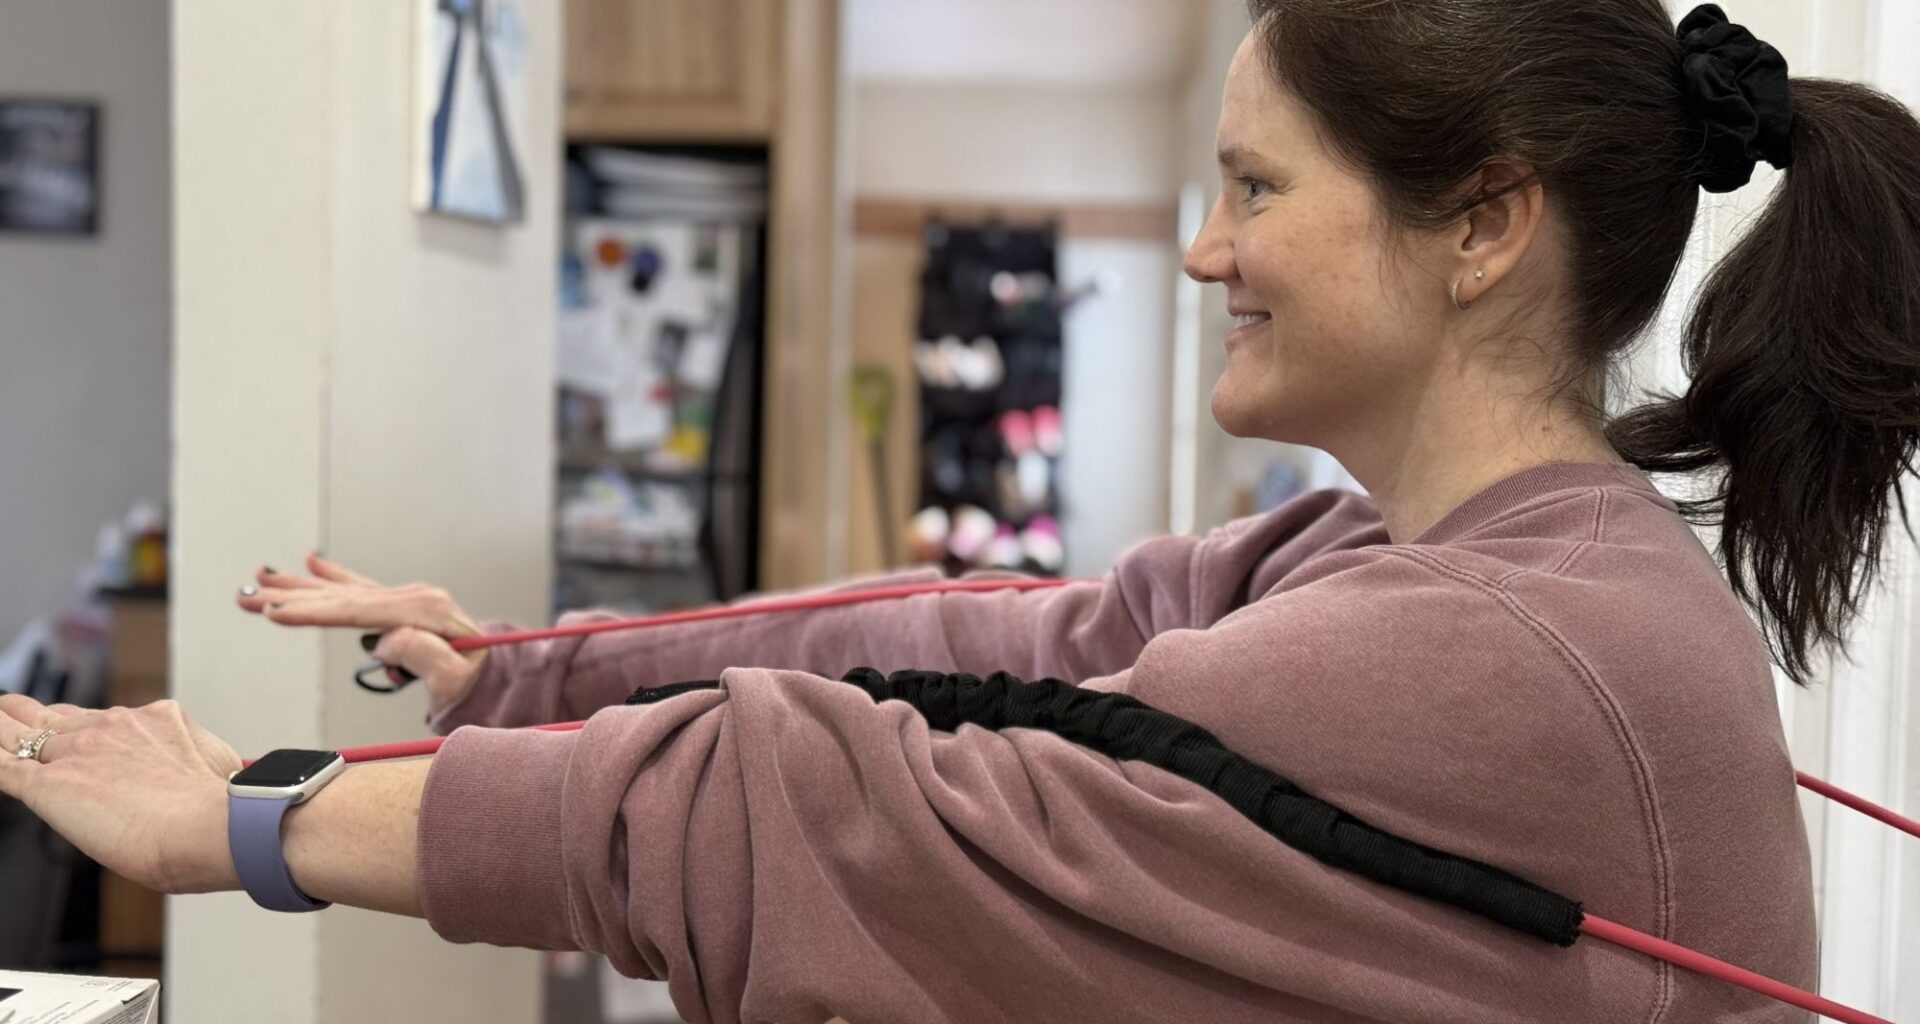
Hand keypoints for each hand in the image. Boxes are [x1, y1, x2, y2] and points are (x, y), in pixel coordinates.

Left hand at [0, 694, 239, 893]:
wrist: (214, 826)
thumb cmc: (225, 812)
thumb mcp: (221, 769)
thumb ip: (206, 763)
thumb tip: (225, 771)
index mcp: (155, 722)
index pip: (100, 719)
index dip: (76, 724)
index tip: (66, 726)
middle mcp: (113, 727)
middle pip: (54, 717)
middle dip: (30, 715)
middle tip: (11, 710)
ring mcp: (78, 753)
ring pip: (19, 734)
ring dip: (2, 729)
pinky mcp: (50, 785)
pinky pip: (2, 768)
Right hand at [237, 553, 486, 709]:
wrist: (493, 668)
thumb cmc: (473, 678)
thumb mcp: (454, 676)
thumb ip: (424, 656)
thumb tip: (387, 639)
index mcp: (423, 611)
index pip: (358, 611)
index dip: (315, 611)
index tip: (276, 612)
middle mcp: (411, 596)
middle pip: (342, 596)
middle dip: (291, 597)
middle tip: (246, 597)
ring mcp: (405, 597)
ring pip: (342, 589)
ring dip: (299, 585)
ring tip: (258, 577)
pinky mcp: (400, 603)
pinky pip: (358, 587)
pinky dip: (332, 574)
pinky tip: (310, 561)